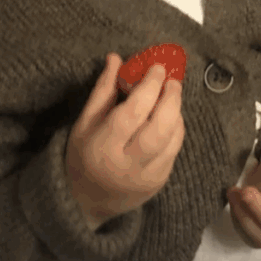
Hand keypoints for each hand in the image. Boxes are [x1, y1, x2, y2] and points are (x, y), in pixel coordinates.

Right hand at [65, 53, 184, 225]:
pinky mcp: (159, 183)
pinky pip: (175, 151)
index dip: (149, 86)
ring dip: (177, 113)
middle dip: (171, 99)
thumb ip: (103, 89)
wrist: (86, 202)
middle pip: (159, 129)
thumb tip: (116, 57)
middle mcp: (127, 165)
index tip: (157, 67)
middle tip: (172, 81)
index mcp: (103, 147)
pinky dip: (176, 129)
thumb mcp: (85, 121)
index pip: (133, 113)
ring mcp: (146, 178)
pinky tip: (170, 116)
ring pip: (172, 140)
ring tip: (171, 95)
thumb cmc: (83, 154)